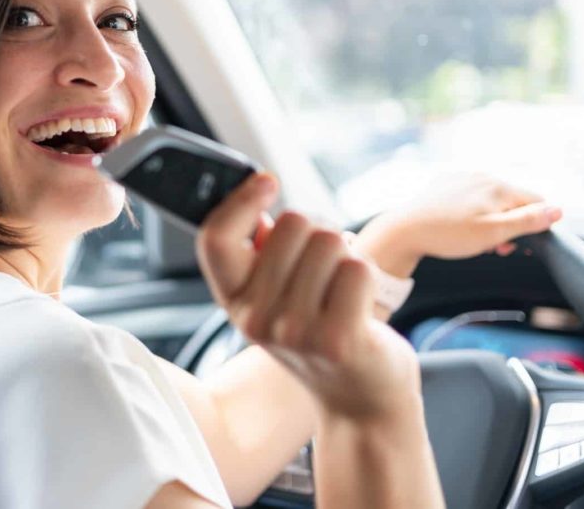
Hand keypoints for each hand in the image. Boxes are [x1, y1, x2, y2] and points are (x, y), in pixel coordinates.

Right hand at [195, 172, 420, 421]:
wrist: (362, 399)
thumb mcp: (276, 298)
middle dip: (318, 232)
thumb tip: (256, 192)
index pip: (215, 238)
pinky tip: (361, 305)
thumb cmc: (323, 333)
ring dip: (346, 255)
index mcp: (235, 303)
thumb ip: (261, 253)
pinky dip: (368, 275)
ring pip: (329, 241)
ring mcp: (295, 332)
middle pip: (291, 224)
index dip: (240, 200)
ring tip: (343, 289)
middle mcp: (256, 320)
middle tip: (326, 269)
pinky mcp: (337, 340)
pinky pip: (357, 269)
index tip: (267, 182)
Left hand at [357, 173, 563, 277]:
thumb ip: (528, 221)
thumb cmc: (448, 235)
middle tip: (494, 247)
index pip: (537, 202)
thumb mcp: (494, 233)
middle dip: (510, 225)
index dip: (534, 226)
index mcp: (498, 187)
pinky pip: (470, 197)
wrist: (403, 230)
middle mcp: (483, 176)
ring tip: (475, 240)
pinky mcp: (445, 184)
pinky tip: (458, 227)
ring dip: (491, 221)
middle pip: (513, 201)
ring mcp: (462, 178)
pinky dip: (472, 213)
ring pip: (492, 200)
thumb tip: (558, 210)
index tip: (514, 245)